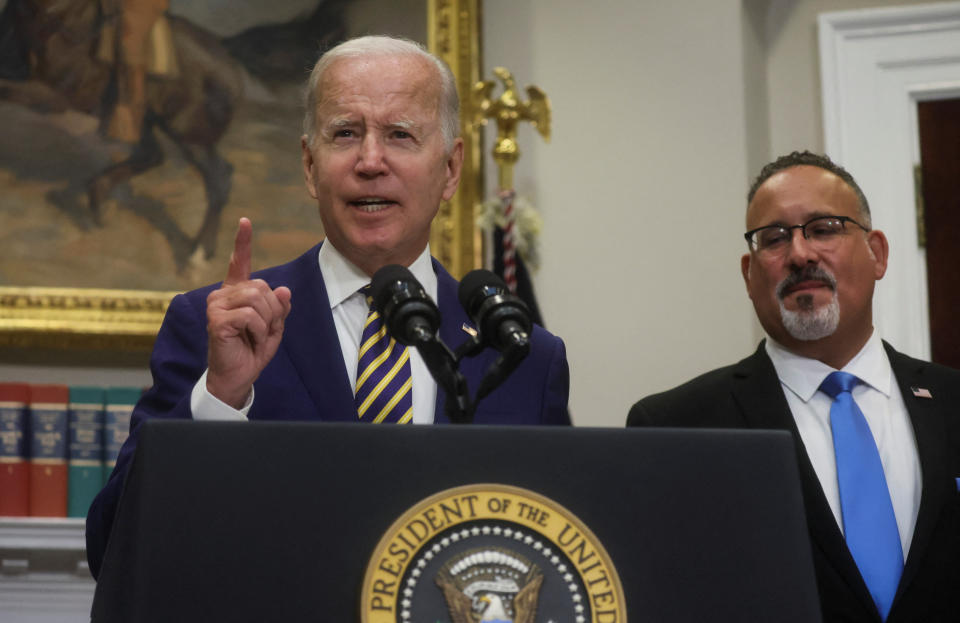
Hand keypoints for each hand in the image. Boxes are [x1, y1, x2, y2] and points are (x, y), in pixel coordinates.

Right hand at [205, 218, 291, 407]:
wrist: (238, 375)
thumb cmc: (253, 349)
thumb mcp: (274, 326)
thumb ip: (280, 307)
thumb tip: (283, 289)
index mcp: (236, 293)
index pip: (239, 262)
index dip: (242, 241)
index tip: (246, 221)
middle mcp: (223, 294)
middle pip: (261, 286)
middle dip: (273, 310)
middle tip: (265, 329)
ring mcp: (216, 305)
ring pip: (257, 298)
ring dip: (267, 321)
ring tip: (257, 335)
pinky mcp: (216, 320)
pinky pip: (250, 315)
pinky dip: (260, 330)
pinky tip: (251, 340)